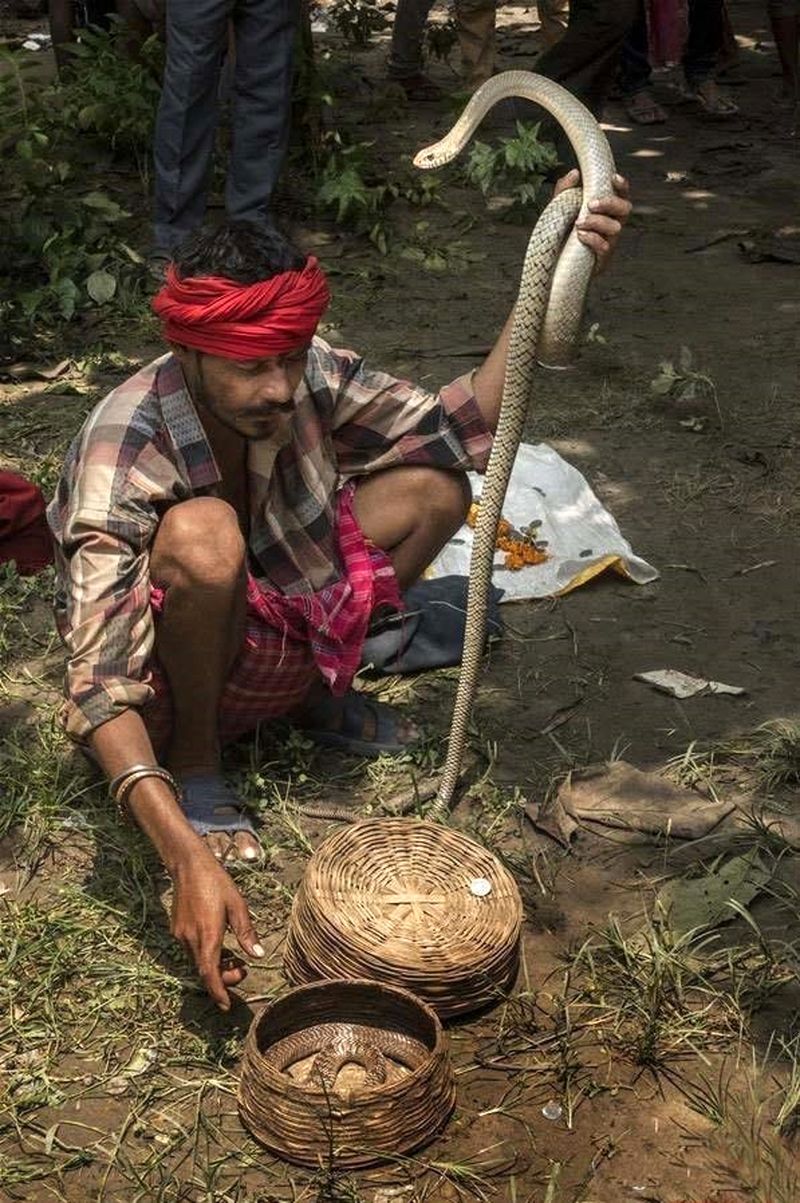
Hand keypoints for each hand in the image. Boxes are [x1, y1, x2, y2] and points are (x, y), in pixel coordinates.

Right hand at [170, 848, 264, 1008]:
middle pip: (205, 971)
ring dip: (215, 966)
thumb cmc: (216, 882)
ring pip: (198, 961)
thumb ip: (247, 933)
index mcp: (208, 936)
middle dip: (223, 978)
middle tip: (242, 970)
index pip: (210, 974)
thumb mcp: (237, 905)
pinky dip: (206, 954)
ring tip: (233, 957)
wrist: (188, 865)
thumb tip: (258, 956)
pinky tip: (218, 944)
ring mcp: (181, 935)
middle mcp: (191, 940)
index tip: (226, 1006)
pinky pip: (192, 950)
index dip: (218, 993)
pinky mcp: (177, 929)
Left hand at [554, 169, 631, 273]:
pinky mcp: (602, 260)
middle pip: (625, 208)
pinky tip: (579, 235)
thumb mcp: (558, 209)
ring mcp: (609, 242)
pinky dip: (593, 239)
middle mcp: (612, 225)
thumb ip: (564, 191)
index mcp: (606, 211)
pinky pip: (605, 247)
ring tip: (578, 223)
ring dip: (597, 222)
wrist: (551, 264)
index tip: (613, 178)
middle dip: (610, 203)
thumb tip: (575, 173)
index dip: (622, 186)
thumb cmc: (559, 233)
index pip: (621, 195)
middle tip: (590, 204)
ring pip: (616, 227)